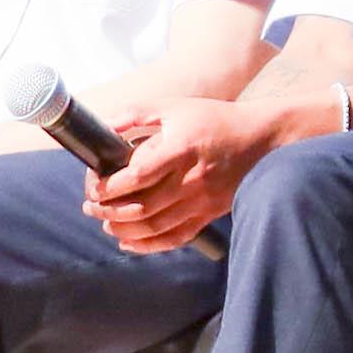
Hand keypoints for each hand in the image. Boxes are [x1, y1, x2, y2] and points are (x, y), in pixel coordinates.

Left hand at [89, 96, 269, 251]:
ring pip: (154, 227)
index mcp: (180, 150)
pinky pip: (175, 238)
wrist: (261, 139)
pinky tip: (129, 243)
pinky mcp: (208, 214)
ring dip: (123, 230)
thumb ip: (136, 114)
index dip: (110, 187)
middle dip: (108, 211)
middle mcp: (190, 180)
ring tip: (106, 223)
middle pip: (141, 207)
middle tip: (90, 207)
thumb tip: (104, 126)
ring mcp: (200, 201)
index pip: (137, 176)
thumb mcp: (175, 107)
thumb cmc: (215, 119)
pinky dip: (148, 246)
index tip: (94, 188)